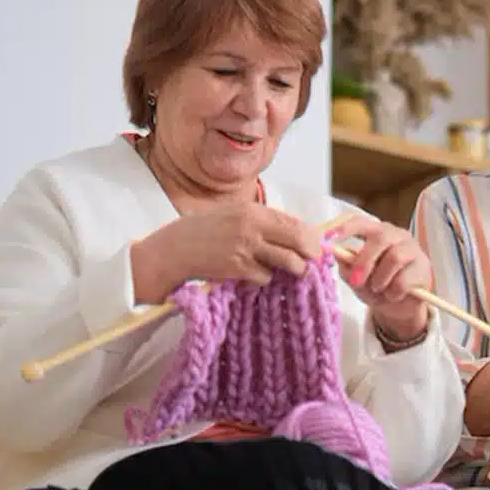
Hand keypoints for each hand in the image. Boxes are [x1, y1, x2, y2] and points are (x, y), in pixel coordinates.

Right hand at [131, 202, 322, 302]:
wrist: (172, 250)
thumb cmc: (202, 232)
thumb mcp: (232, 216)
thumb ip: (259, 222)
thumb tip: (291, 234)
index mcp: (251, 210)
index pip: (293, 222)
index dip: (310, 236)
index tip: (317, 246)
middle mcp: (251, 227)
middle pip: (296, 240)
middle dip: (310, 254)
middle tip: (312, 262)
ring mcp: (246, 248)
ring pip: (287, 261)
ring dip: (293, 269)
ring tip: (292, 272)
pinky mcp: (238, 269)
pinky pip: (265, 277)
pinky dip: (264, 278)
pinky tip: (253, 276)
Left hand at [333, 214, 431, 341]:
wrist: (398, 307)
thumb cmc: (375, 286)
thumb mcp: (355, 279)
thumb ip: (347, 266)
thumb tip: (335, 254)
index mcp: (376, 233)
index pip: (362, 222)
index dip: (347, 227)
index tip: (331, 236)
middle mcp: (396, 235)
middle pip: (380, 238)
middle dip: (365, 261)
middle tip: (356, 281)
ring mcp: (412, 249)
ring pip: (394, 258)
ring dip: (380, 279)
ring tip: (378, 289)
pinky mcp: (423, 268)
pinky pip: (405, 279)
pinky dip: (393, 292)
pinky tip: (393, 295)